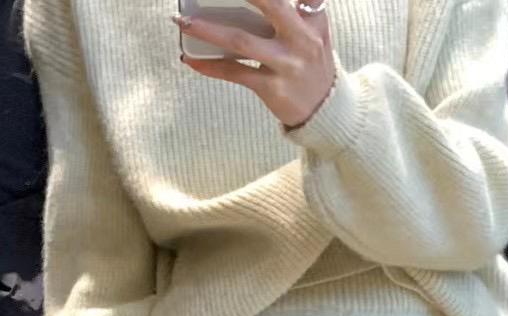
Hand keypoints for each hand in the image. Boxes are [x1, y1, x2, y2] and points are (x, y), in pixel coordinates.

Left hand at [175, 0, 334, 128]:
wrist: (325, 111)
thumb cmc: (314, 64)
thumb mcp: (318, 30)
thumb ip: (305, 5)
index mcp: (312, 20)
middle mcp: (301, 40)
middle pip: (270, 4)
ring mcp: (286, 65)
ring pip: (241, 41)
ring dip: (208, 29)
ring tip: (182, 20)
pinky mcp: (272, 88)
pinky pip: (235, 73)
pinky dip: (211, 66)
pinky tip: (191, 58)